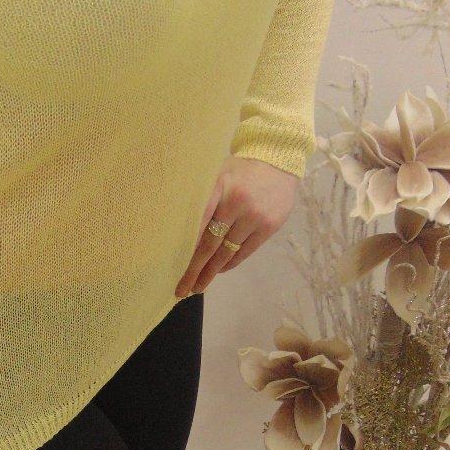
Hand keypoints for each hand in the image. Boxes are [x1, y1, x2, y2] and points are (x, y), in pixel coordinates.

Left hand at [175, 156, 299, 297]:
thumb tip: (175, 231)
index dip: (184, 248)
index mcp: (218, 186)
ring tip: (198, 286)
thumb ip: (200, 198)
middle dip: (194, 270)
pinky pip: (245, 252)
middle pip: (210, 244)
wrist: (277, 160)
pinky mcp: (268, 226)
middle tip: (182, 289)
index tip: (172, 267)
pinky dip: (230, 264)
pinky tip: (219, 270)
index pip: (197, 223)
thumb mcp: (216, 174)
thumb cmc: (238, 171)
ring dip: (211, 272)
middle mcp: (236, 202)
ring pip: (227, 252)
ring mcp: (254, 216)